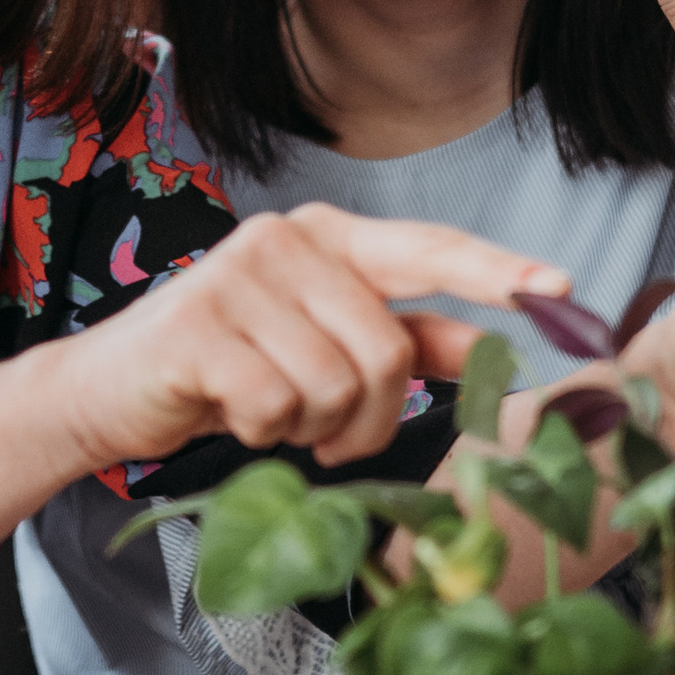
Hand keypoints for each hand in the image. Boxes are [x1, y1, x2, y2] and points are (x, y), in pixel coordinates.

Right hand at [58, 204, 571, 475]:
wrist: (112, 389)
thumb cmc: (227, 367)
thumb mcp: (321, 347)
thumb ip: (403, 341)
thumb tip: (489, 351)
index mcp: (326, 237)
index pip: (427, 250)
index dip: (497, 271)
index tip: (562, 290)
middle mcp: (286, 240)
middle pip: (388, 350)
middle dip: (369, 419)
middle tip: (329, 437)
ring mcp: (238, 276)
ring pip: (337, 386)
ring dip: (313, 430)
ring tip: (271, 416)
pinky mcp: (200, 325)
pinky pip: (279, 405)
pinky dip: (264, 431)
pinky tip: (230, 411)